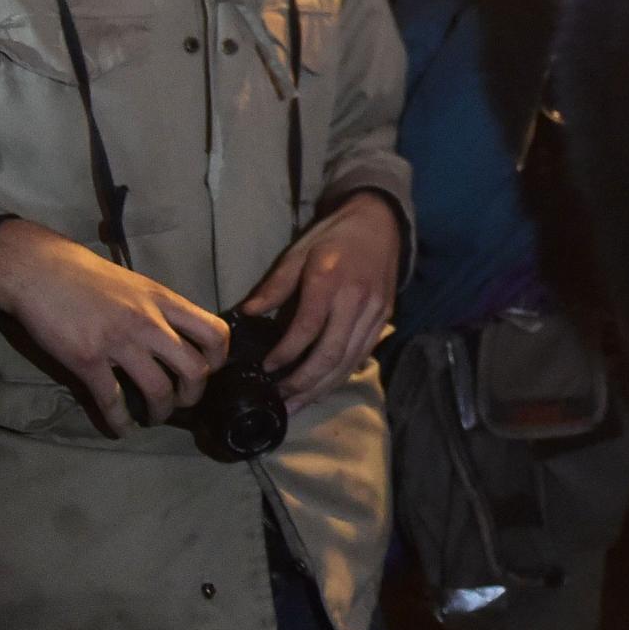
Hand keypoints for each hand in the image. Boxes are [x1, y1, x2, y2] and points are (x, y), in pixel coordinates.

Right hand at [0, 220, 231, 434]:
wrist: (40, 270)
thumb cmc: (88, 276)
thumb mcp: (138, 284)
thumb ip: (160, 310)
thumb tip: (178, 337)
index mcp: (164, 301)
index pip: (214, 332)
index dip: (219, 358)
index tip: (208, 370)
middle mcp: (148, 322)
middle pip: (194, 368)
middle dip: (193, 394)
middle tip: (182, 402)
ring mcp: (118, 342)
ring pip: (158, 389)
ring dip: (161, 412)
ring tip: (154, 418)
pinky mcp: (87, 359)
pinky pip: (112, 399)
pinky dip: (120, 421)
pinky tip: (121, 428)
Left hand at [238, 193, 401, 412]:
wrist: (380, 224)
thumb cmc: (333, 237)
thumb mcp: (298, 253)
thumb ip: (275, 286)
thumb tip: (245, 315)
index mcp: (330, 281)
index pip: (307, 328)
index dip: (285, 353)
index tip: (265, 368)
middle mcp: (356, 301)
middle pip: (330, 353)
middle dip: (303, 382)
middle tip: (279, 399)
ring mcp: (375, 313)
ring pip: (348, 361)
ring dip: (321, 388)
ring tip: (296, 405)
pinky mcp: (384, 320)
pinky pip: (361, 355)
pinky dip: (340, 376)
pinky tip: (321, 389)